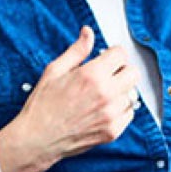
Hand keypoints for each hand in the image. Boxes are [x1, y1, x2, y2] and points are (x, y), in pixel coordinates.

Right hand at [0, 27, 138, 171]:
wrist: (37, 139)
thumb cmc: (43, 106)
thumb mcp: (55, 71)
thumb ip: (77, 50)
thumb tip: (88, 32)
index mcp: (92, 75)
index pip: (121, 53)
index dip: (112, 54)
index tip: (106, 58)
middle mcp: (106, 94)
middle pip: (133, 73)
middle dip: (121, 70)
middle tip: (107, 75)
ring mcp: (111, 115)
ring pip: (132, 94)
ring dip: (120, 91)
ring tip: (101, 95)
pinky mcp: (113, 131)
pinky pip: (129, 113)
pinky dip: (120, 110)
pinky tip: (103, 109)